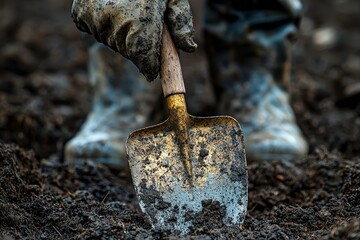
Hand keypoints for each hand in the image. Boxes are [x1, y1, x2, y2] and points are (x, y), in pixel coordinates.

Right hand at [72, 0, 196, 80]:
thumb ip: (181, 22)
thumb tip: (188, 48)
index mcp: (140, 21)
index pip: (144, 59)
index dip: (149, 66)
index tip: (153, 70)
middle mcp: (115, 23)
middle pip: (129, 53)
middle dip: (139, 48)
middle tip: (142, 28)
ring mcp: (94, 19)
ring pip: (113, 43)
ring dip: (122, 36)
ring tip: (127, 13)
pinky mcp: (80, 15)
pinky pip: (96, 32)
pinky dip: (105, 27)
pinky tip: (111, 9)